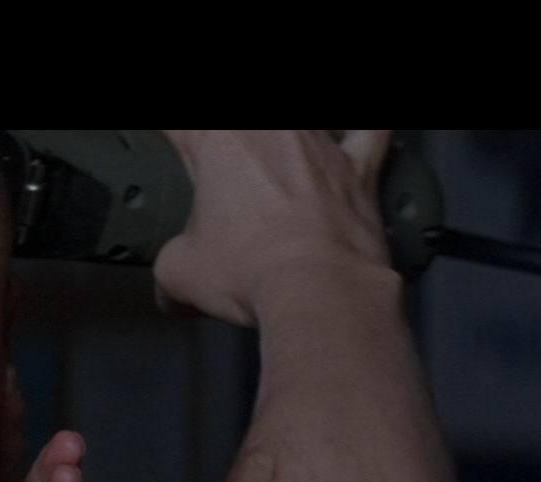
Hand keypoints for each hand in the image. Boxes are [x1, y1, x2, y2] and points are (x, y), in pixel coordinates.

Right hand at [153, 130, 394, 326]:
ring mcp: (319, 143)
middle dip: (229, 146)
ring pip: (303, 125)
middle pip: (240, 130)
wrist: (319, 289)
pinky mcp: (360, 169)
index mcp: (217, 139)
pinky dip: (361, 135)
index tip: (176, 151)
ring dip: (284, 142)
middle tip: (226, 180)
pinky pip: (369, 134)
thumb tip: (170, 297)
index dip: (175, 140)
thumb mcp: (181, 274)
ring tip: (274, 162)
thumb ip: (171, 270)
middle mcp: (271, 128)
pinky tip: (352, 137)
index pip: (181, 128)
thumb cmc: (246, 271)